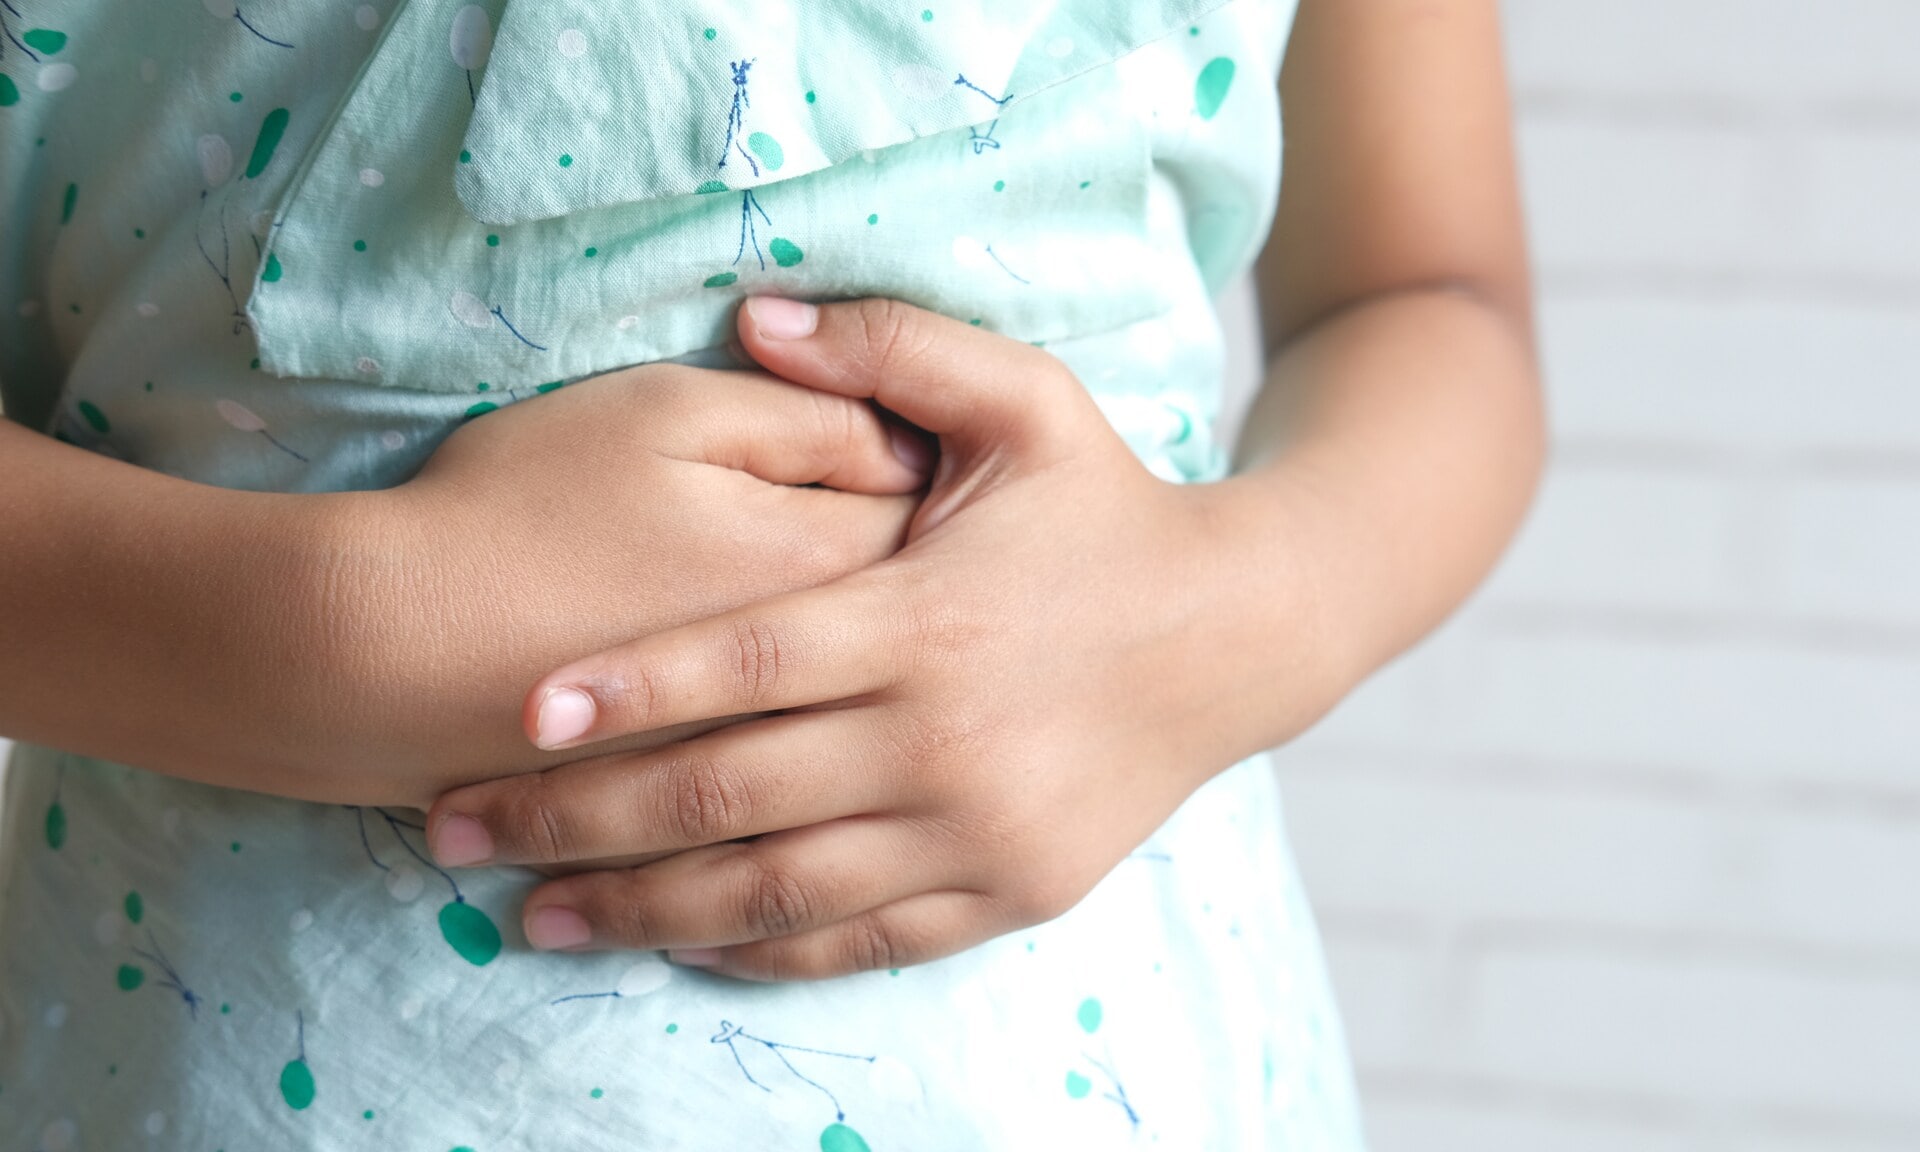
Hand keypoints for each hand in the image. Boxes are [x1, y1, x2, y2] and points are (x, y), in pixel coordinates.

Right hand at [315, 360, 931, 808]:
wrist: (385, 651)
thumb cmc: (523, 507)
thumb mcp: (667, 412)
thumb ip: (808, 412)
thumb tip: (905, 440)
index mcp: (830, 564)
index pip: (942, 515)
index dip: (941, 474)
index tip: (926, 453)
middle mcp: (828, 679)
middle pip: (925, 630)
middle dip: (933, 587)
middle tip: (913, 542)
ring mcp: (775, 757)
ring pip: (872, 724)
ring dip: (882, 687)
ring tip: (867, 648)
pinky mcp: (714, 811)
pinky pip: (807, 801)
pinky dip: (818, 773)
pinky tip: (803, 741)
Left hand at [427, 297, 1330, 978]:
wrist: (1239, 636)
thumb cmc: (1111, 512)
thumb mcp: (1028, 400)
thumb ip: (893, 346)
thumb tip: (756, 309)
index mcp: (928, 618)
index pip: (747, 661)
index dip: (628, 688)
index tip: (518, 715)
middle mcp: (944, 740)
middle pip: (729, 793)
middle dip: (577, 819)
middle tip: (455, 828)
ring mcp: (977, 831)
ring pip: (776, 890)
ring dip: (637, 907)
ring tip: (527, 914)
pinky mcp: (1007, 890)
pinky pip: (859, 941)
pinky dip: (758, 946)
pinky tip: (675, 936)